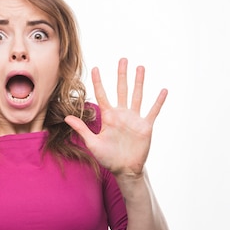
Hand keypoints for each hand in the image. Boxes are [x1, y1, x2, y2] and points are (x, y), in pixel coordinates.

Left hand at [65, 58, 166, 176]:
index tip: (96, 68)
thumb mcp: (93, 143)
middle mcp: (122, 114)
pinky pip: (153, 111)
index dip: (99, 82)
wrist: (125, 170)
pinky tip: (163, 90)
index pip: (102, 95)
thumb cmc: (108, 158)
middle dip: (122, 75)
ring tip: (140, 67)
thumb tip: (66, 117)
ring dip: (139, 82)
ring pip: (137, 96)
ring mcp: (134, 119)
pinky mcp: (145, 126)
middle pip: (121, 89)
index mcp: (109, 116)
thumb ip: (81, 129)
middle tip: (123, 59)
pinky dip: (158, 101)